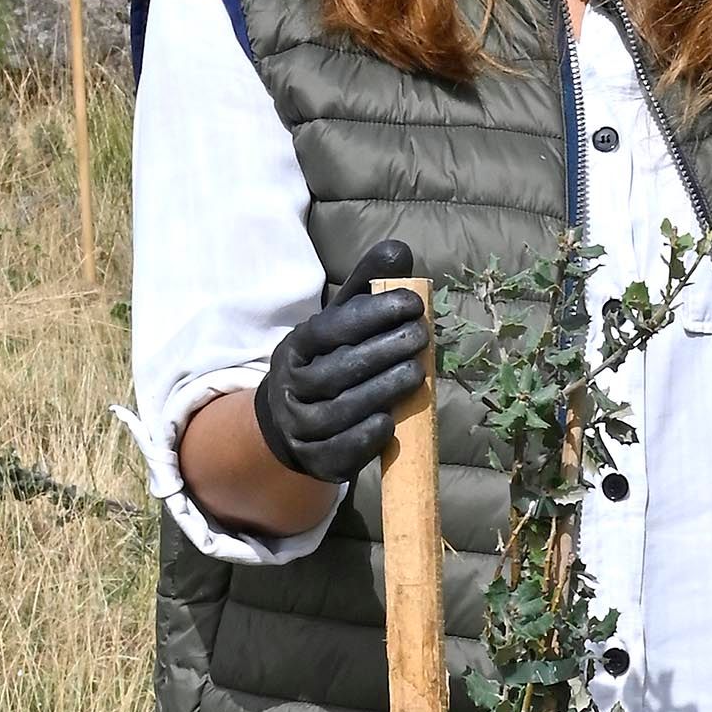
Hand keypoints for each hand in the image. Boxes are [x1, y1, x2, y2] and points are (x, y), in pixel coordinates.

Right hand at [252, 235, 426, 487]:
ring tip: (416, 374)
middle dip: (381, 352)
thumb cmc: (330, 363)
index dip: (370, 315)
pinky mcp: (316, 461)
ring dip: (380, 392)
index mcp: (295, 348)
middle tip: (421, 338)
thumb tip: (400, 251)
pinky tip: (390, 420)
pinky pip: (338, 450)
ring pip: (338, 411)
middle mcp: (291, 387)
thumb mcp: (343, 323)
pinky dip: (364, 437)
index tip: (412, 303)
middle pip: (335, 371)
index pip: (328, 328)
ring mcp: (300, 427)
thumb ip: (368, 287)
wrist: (295, 426)